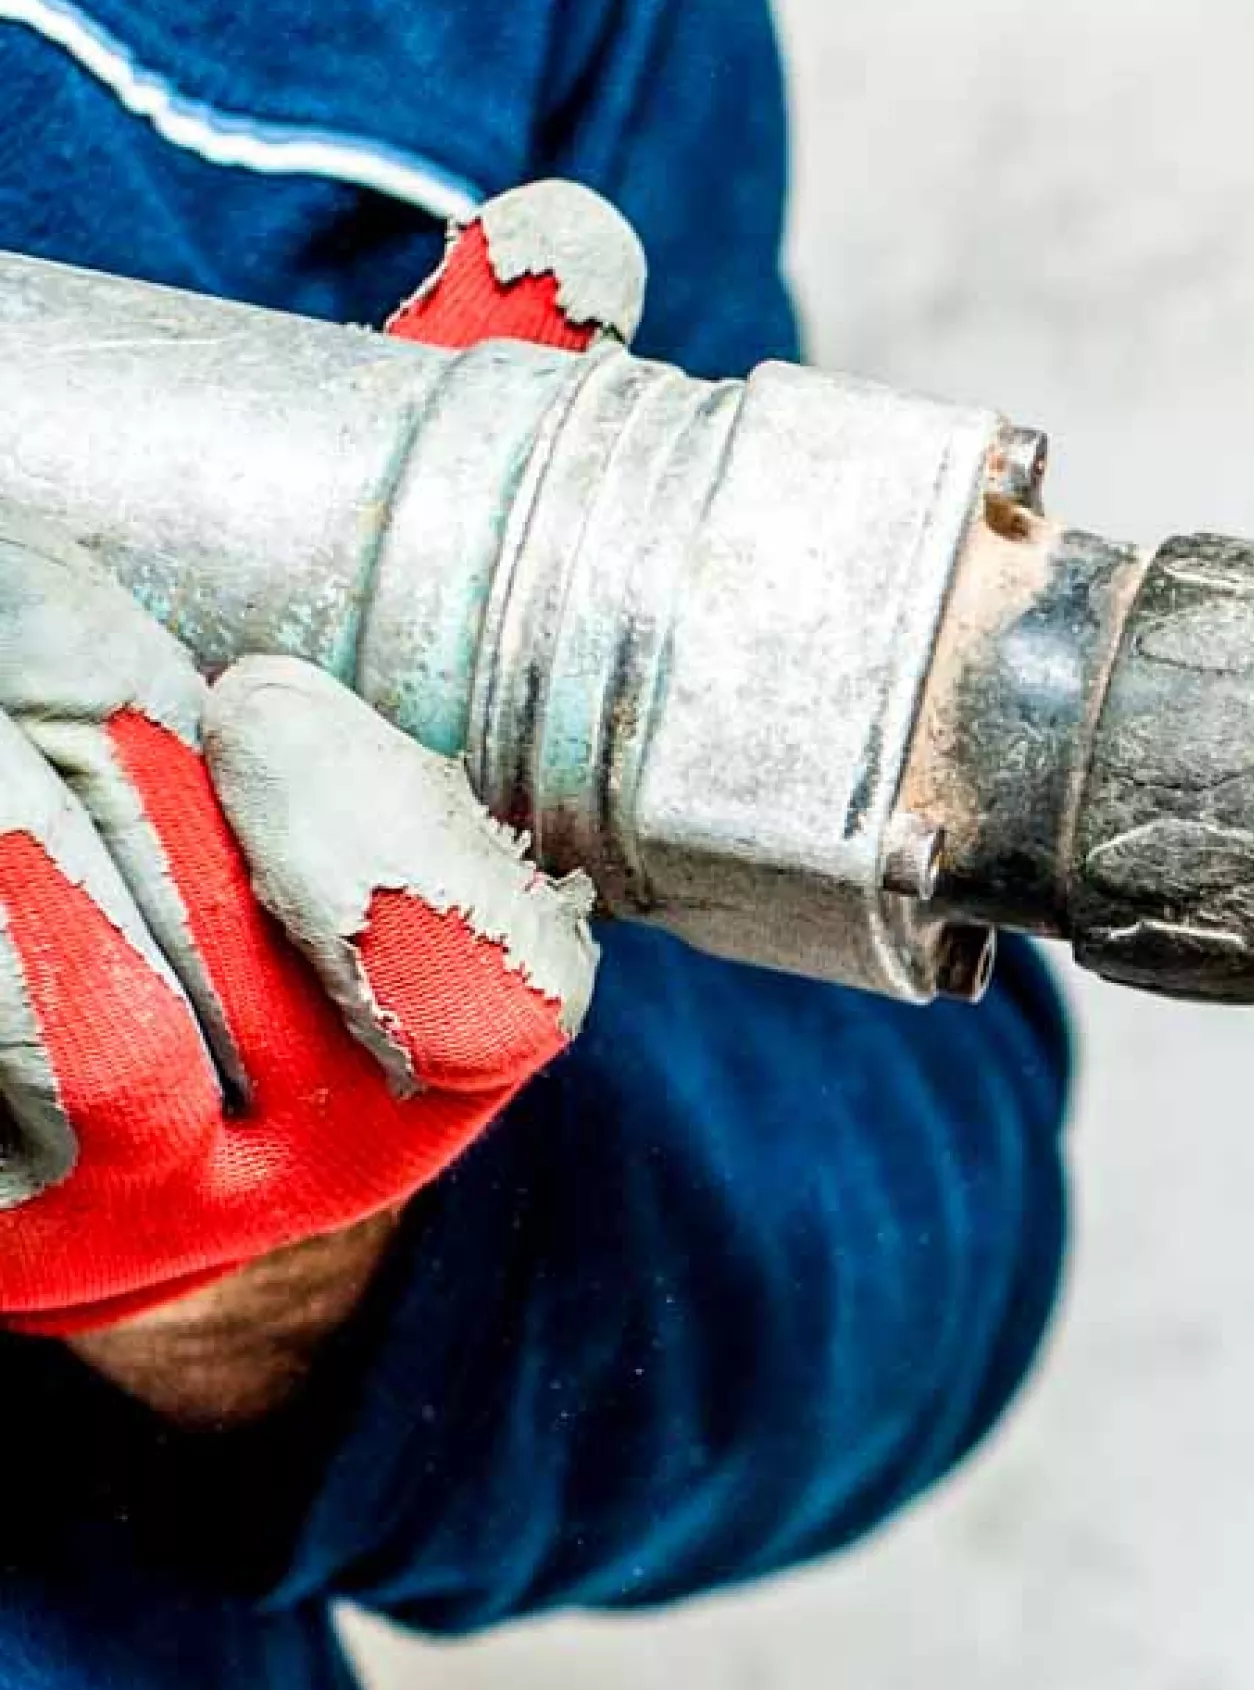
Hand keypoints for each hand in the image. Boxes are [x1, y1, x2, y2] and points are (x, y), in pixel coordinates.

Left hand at [7, 185, 642, 1425]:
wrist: (160, 1151)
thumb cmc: (289, 866)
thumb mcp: (413, 694)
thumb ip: (486, 488)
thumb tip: (556, 252)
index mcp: (465, 1049)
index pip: (478, 994)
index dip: (372, 854)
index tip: (265, 698)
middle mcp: (318, 1171)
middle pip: (201, 959)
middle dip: (84, 734)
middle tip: (22, 576)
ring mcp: (133, 1219)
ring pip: (49, 1027)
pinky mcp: (0, 1231)